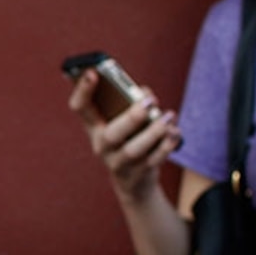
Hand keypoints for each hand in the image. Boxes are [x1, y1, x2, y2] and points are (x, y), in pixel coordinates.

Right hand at [69, 76, 180, 200]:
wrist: (133, 181)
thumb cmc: (129, 138)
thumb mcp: (123, 120)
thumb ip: (131, 102)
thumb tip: (145, 94)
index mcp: (94, 127)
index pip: (80, 108)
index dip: (82, 90)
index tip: (93, 73)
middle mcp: (101, 146)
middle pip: (111, 135)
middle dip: (131, 117)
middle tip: (150, 101)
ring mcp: (118, 163)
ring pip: (134, 150)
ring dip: (153, 132)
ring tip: (167, 117)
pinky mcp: (137, 175)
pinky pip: (153, 161)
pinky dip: (166, 145)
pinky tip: (175, 131)